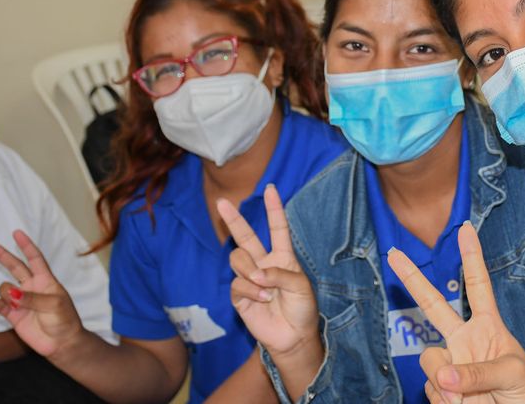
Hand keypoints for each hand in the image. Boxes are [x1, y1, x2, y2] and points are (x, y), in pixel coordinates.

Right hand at [0, 230, 84, 358]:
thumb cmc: (65, 320)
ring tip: (16, 303)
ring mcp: (21, 301)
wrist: (61, 342)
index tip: (17, 232)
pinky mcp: (13, 315)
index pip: (35, 259)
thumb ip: (33, 298)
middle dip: (3, 255)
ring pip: (5, 288)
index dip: (26, 246)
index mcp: (46, 281)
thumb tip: (11, 293)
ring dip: (6, 293)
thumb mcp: (54, 305)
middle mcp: (32, 288)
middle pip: (15, 267)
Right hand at [218, 185, 319, 358]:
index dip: (274, 209)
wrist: (293, 336)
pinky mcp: (240, 296)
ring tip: (263, 284)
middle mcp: (264, 264)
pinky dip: (250, 290)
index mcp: (283, 257)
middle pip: (245, 237)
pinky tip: (262, 298)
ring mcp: (250, 279)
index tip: (271, 188)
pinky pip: (237, 284)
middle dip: (233, 219)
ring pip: (238, 259)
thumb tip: (258, 273)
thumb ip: (281, 274)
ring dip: (249, 269)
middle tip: (222, 203)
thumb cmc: (302, 309)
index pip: (278, 228)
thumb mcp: (301, 287)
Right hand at [388, 222, 524, 403]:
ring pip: (430, 360)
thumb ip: (478, 371)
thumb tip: (443, 376)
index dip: (472, 258)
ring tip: (472, 402)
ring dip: (447, 383)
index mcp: (488, 327)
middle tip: (392, 253)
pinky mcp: (441, 391)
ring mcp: (450, 365)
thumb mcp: (513, 375)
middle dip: (412, 279)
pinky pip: (431, 390)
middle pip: (433, 305)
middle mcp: (464, 341)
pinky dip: (446, 401)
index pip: (478, 286)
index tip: (466, 229)